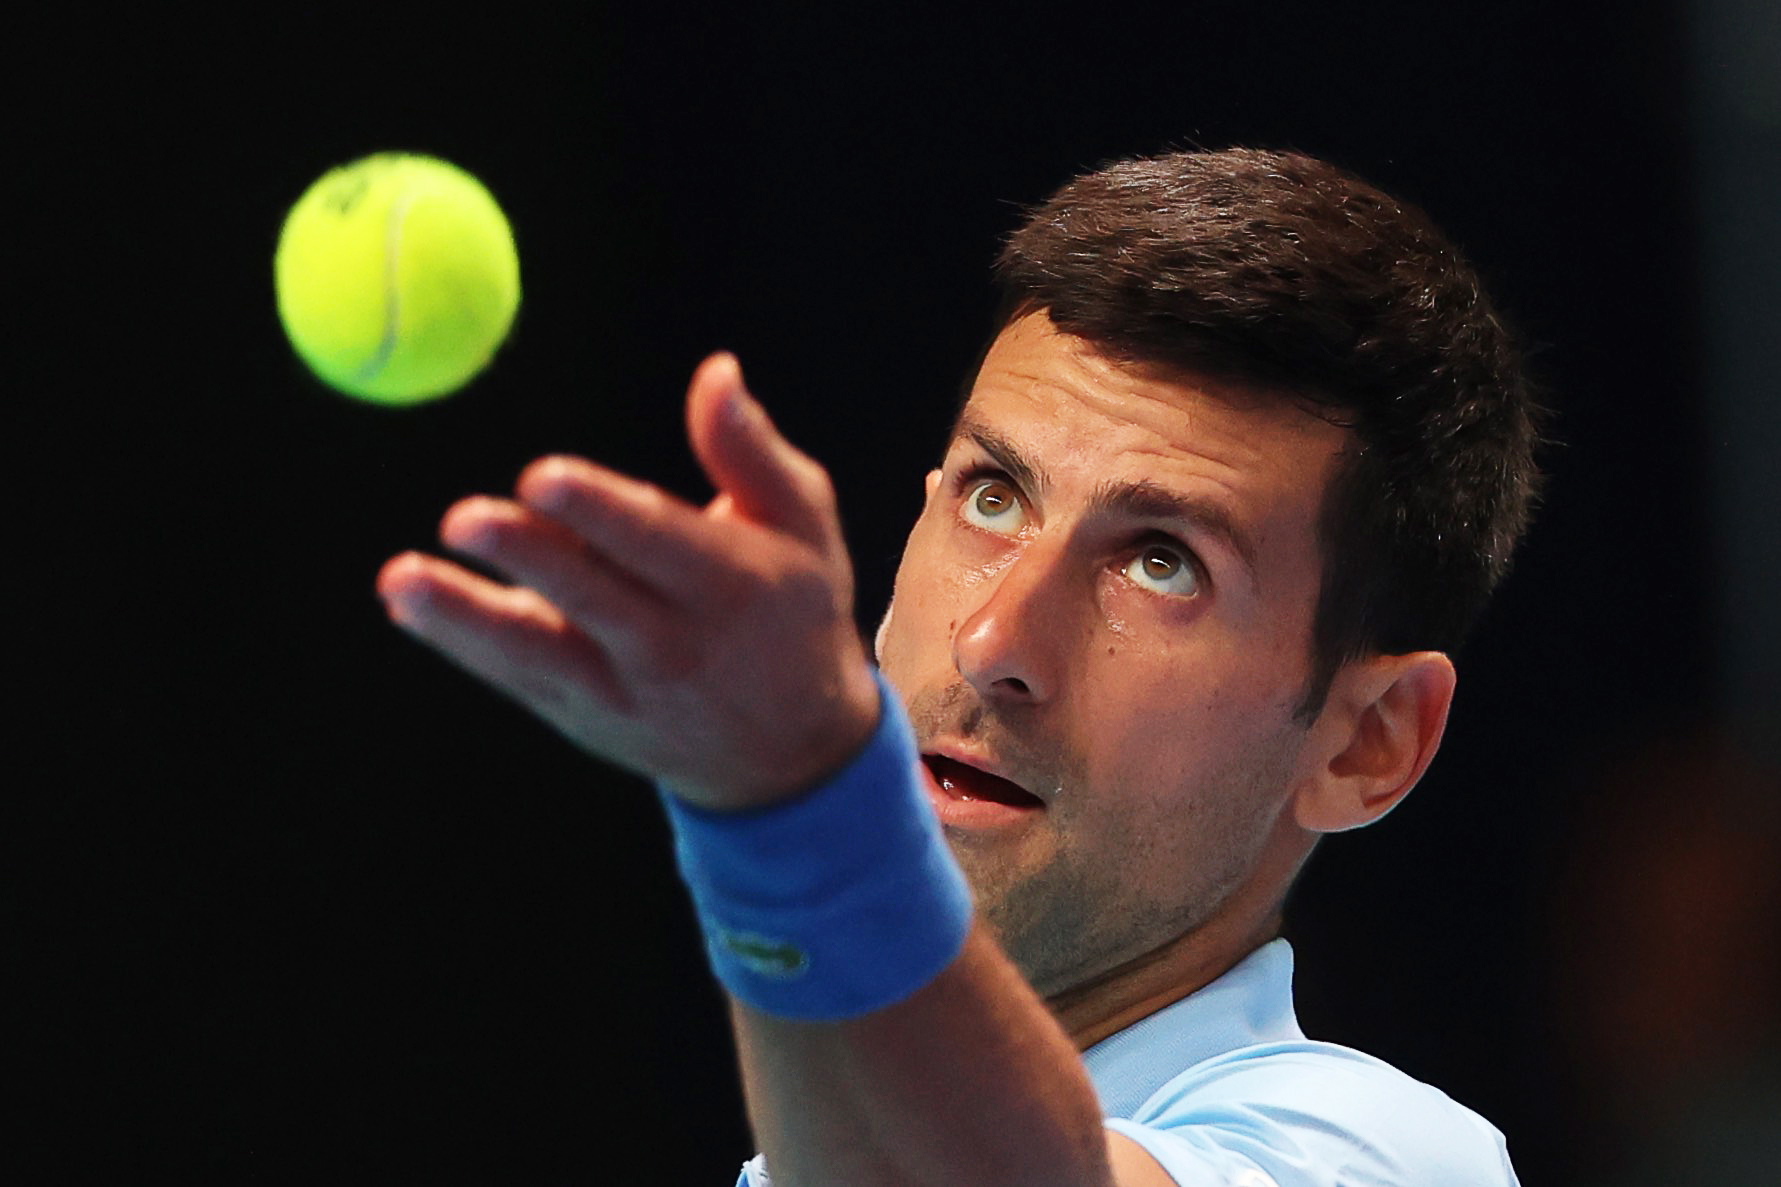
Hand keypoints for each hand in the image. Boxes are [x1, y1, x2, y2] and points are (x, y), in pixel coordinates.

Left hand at [375, 353, 881, 811]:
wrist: (791, 752)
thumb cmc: (793, 611)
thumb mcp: (803, 526)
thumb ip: (750, 450)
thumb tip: (715, 371)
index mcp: (732, 585)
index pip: (658, 543)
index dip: (599, 511)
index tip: (543, 477)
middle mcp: (675, 644)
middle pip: (591, 598)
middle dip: (526, 558)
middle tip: (462, 520)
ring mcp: (623, 689)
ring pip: (538, 650)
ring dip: (465, 617)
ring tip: (402, 580)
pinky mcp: (583, 715)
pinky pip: (517, 676)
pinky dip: (461, 643)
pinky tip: (408, 604)